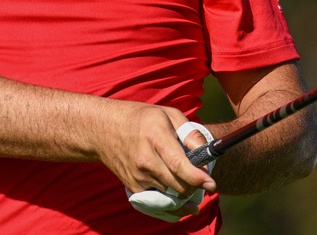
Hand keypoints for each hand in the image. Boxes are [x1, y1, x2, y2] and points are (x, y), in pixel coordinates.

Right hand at [94, 104, 215, 197]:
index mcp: (155, 137)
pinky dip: (171, 201)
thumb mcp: (168, 114)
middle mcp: (145, 160)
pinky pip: (158, 203)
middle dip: (195, 186)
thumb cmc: (141, 118)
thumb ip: (190, 133)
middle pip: (178, 185)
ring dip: (184, 193)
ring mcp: (137, 177)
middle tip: (202, 179)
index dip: (197, 177)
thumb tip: (207, 152)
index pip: (178, 164)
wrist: (104, 130)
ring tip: (189, 182)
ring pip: (170, 196)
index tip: (211, 184)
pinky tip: (178, 194)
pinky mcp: (133, 188)